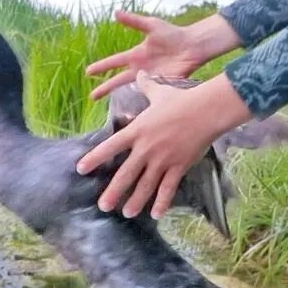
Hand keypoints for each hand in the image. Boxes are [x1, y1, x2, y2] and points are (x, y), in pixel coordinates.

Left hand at [76, 71, 252, 219]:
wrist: (206, 110)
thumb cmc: (182, 100)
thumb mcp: (160, 92)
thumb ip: (146, 86)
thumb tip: (140, 73)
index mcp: (138, 130)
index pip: (110, 146)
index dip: (94, 158)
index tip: (81, 169)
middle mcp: (146, 148)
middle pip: (125, 174)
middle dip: (113, 192)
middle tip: (103, 206)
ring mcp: (162, 159)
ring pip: (145, 185)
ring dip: (135, 201)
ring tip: (127, 213)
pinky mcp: (178, 166)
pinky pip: (168, 188)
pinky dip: (162, 202)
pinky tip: (156, 214)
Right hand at [85, 12, 206, 99]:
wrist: (193, 45)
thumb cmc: (172, 34)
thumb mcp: (152, 25)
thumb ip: (134, 21)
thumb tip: (116, 13)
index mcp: (136, 55)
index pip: (114, 62)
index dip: (101, 67)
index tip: (88, 72)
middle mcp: (140, 68)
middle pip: (119, 80)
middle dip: (105, 88)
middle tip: (92, 97)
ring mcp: (150, 78)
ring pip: (132, 90)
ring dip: (122, 97)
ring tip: (110, 106)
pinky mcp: (162, 85)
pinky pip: (150, 94)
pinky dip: (143, 101)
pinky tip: (136, 111)